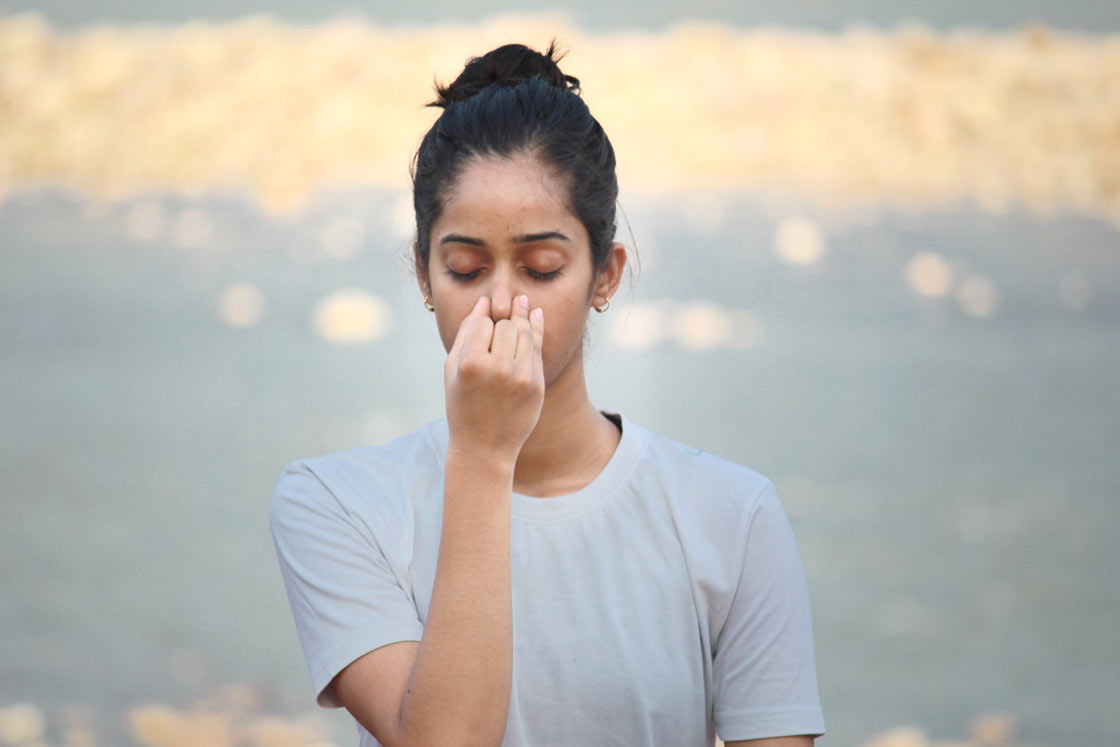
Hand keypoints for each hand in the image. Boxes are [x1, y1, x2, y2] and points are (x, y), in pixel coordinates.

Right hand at [444, 295, 544, 464]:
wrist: (484, 447)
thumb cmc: (462, 405)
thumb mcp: (452, 370)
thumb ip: (466, 332)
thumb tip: (484, 302)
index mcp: (471, 364)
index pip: (482, 323)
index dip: (481, 324)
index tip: (480, 330)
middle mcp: (498, 369)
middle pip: (506, 325)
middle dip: (501, 324)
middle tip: (496, 330)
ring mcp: (521, 378)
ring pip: (525, 333)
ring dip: (520, 323)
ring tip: (519, 307)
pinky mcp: (537, 385)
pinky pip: (538, 349)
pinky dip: (536, 332)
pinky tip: (535, 315)